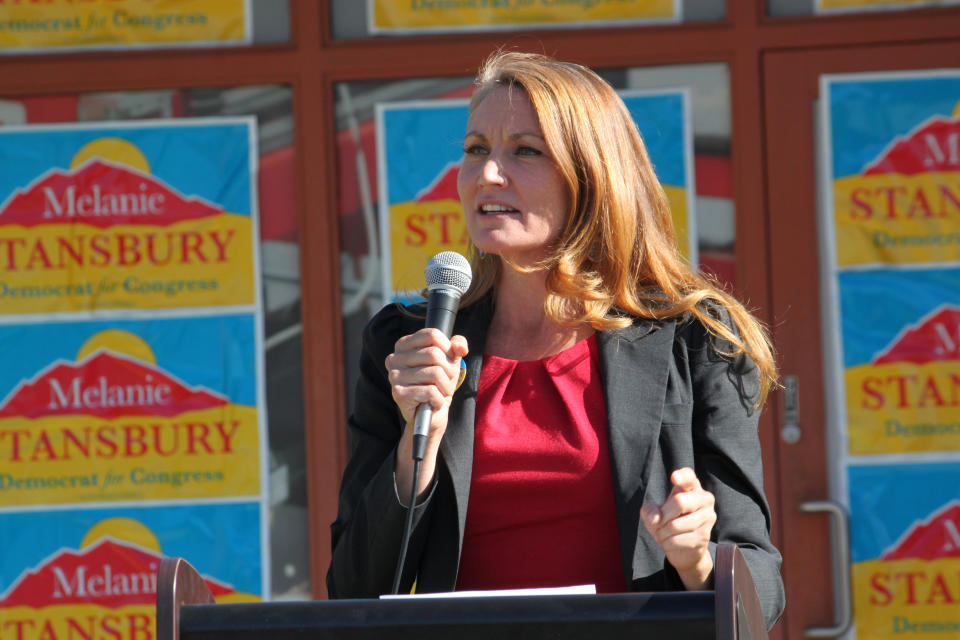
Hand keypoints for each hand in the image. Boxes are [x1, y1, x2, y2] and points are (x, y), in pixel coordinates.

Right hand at [387, 328, 467, 502]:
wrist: (431, 415)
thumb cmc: (438, 384)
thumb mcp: (450, 361)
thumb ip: (456, 346)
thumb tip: (460, 347)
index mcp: (404, 345)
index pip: (432, 335)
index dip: (448, 348)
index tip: (448, 361)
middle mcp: (394, 358)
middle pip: (435, 354)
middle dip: (449, 371)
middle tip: (445, 382)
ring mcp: (394, 376)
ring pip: (435, 373)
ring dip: (446, 387)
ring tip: (440, 393)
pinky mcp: (398, 394)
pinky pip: (431, 391)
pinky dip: (440, 400)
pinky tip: (433, 403)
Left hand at [641, 467, 716, 589]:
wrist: (683, 549)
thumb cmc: (668, 522)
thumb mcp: (654, 513)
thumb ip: (650, 510)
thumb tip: (655, 518)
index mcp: (692, 487)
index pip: (689, 477)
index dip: (682, 477)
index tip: (674, 477)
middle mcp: (705, 499)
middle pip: (680, 502)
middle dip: (663, 515)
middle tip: (658, 522)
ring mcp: (708, 517)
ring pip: (676, 525)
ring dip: (662, 532)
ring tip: (663, 533)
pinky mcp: (704, 536)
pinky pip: (678, 540)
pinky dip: (668, 543)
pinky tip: (670, 542)